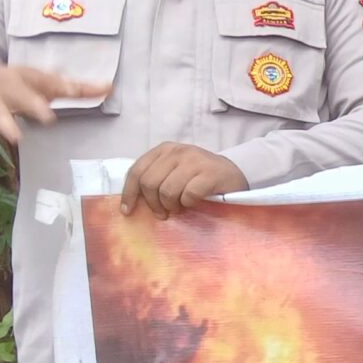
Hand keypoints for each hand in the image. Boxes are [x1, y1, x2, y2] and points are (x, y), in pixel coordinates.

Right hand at [0, 63, 111, 155]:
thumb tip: (109, 87)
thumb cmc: (15, 83)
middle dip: (32, 103)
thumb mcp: (40, 82)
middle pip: (18, 94)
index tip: (72, 90)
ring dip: (5, 124)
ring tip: (16, 136)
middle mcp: (5, 88)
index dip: (58, 85)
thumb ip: (73, 88)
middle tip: (48, 116)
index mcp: (24, 77)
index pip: (43, 80)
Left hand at [120, 143, 246, 218]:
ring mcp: (195, 161)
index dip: (129, 193)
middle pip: (149, 182)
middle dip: (153, 203)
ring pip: (167, 191)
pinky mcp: (210, 174)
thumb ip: (156, 177)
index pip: (137, 171)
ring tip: (179, 208)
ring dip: (171, 205)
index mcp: (164, 150)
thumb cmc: (200, 178)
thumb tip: (133, 201)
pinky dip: (188, 204)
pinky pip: (188, 195)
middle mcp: (177, 151)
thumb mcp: (174, 171)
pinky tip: (193, 203)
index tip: (128, 211)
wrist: (234, 175)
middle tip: (163, 213)